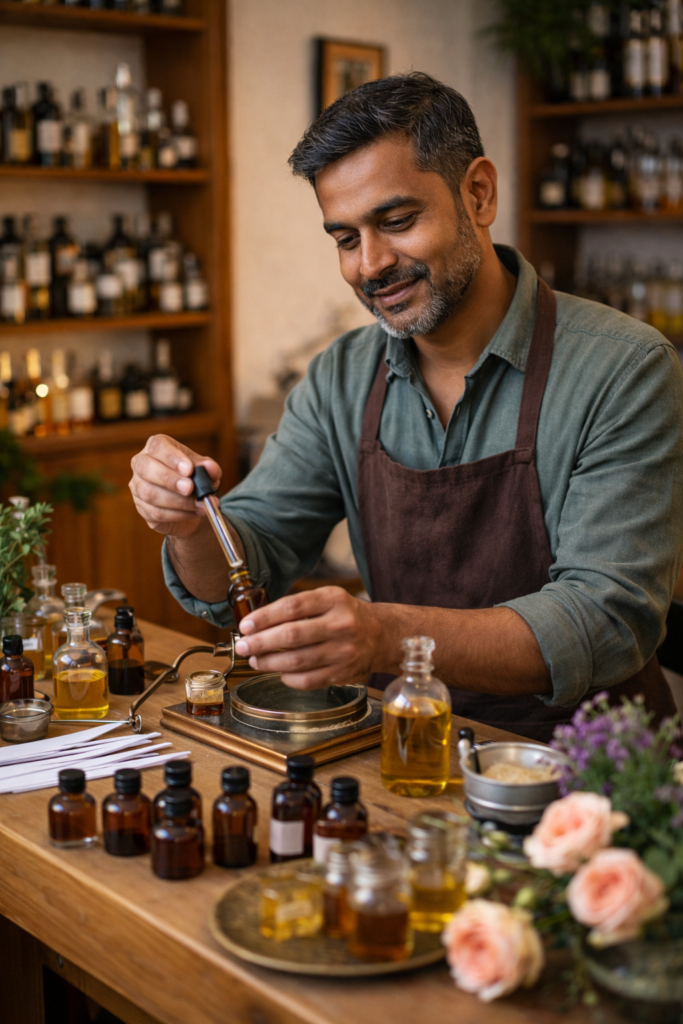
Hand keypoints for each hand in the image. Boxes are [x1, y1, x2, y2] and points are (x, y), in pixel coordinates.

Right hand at [129, 434, 221, 536]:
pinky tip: (194, 512)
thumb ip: (208, 467)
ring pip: (150, 494)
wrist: (189, 504)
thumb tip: (211, 468)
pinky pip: (156, 513)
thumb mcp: (203, 469)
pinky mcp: (142, 508)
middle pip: (145, 468)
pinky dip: (179, 514)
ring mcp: (138, 487)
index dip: (172, 457)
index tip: (189, 469)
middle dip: (169, 479)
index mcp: (156, 448)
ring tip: (200, 503)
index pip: (157, 446)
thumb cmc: (192, 479)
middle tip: (190, 488)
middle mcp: (142, 464)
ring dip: (178, 501)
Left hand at [234, 587, 382, 689]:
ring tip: (255, 659)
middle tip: (242, 646)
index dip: (264, 618)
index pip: (291, 607)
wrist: (383, 635)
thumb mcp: (328, 598)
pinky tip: (279, 671)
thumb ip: (298, 607)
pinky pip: (308, 680)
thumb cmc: (347, 615)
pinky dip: (288, 677)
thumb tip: (258, 622)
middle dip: (260, 642)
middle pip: (291, 635)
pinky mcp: (343, 673)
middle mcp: (340, 624)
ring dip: (269, 662)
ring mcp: (343, 651)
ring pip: (296, 661)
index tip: (245, 626)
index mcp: (333, 600)